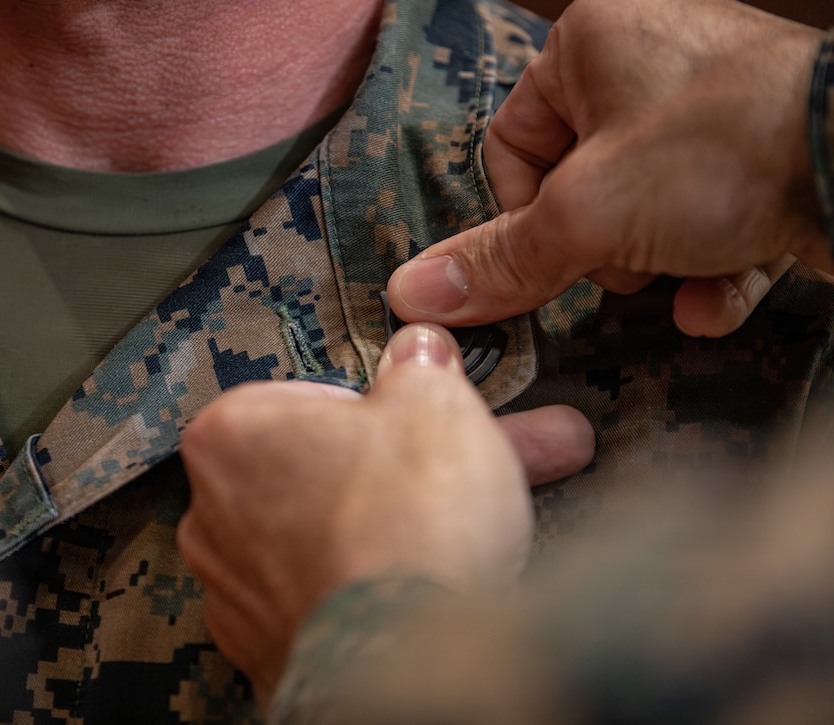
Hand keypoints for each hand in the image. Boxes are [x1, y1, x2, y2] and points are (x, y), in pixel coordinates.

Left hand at [178, 323, 593, 705]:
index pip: (302, 399)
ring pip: (324, 535)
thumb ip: (419, 368)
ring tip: (462, 526)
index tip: (416, 416)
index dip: (374, 406)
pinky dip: (365, 588)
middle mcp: (213, 512)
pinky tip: (419, 582)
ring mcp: (236, 589)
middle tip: (460, 466)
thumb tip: (418, 353)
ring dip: (385, 525)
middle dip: (393, 466)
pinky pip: (323, 596)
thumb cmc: (406, 521)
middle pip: (317, 470)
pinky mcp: (267, 647)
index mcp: (232, 432)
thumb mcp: (434, 403)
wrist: (407, 656)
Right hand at [388, 0, 829, 336]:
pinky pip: (709, 221)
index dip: (521, 213)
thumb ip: (499, 257)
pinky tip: (716, 299)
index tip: (547, 251)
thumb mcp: (584, 213)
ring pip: (644, 212)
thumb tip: (417, 289)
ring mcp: (715, 108)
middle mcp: (653, 63)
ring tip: (679, 272)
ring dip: (653, 264)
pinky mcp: (765, 155)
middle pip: (578, 185)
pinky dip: (708, 271)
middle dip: (598, 245)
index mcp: (592, 43)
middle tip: (622, 258)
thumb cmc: (724, 148)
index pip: (512, 142)